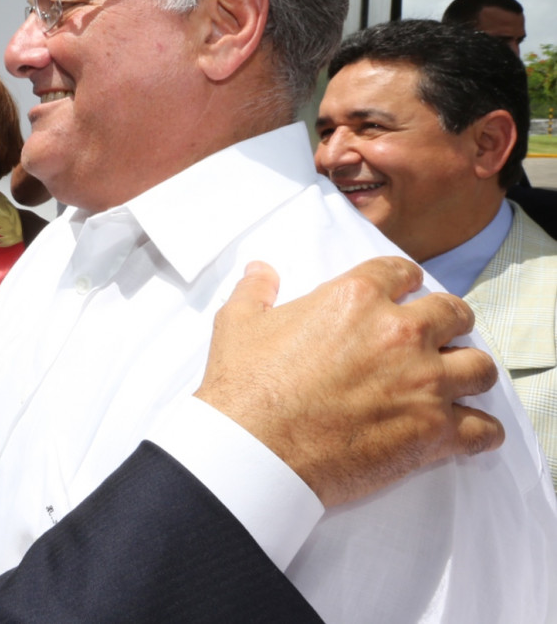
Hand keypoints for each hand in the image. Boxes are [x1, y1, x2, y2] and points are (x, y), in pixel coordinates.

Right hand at [199, 256, 501, 506]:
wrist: (253, 450)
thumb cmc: (244, 388)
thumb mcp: (238, 325)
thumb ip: (255, 291)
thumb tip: (261, 271)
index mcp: (355, 299)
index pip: (401, 272)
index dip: (402, 282)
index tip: (403, 294)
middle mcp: (399, 334)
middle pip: (453, 313)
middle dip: (447, 323)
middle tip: (433, 339)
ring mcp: (423, 383)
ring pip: (480, 367)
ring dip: (468, 373)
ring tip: (454, 383)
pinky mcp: (433, 432)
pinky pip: (484, 429)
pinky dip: (480, 432)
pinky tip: (469, 433)